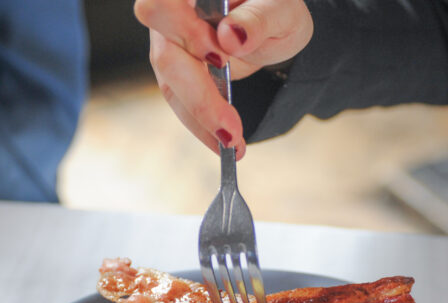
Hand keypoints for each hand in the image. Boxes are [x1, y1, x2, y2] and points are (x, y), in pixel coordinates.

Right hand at [135, 0, 312, 157]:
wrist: (273, 27)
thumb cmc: (275, 9)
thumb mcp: (281, 9)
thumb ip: (257, 18)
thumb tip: (230, 36)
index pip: (165, 6)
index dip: (185, 32)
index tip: (219, 57)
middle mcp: (172, 13)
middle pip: (166, 56)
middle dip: (199, 97)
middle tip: (231, 129)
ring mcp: (169, 44)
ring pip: (171, 86)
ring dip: (202, 120)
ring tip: (234, 144)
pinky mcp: (176, 72)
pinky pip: (182, 103)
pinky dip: (204, 126)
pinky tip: (226, 143)